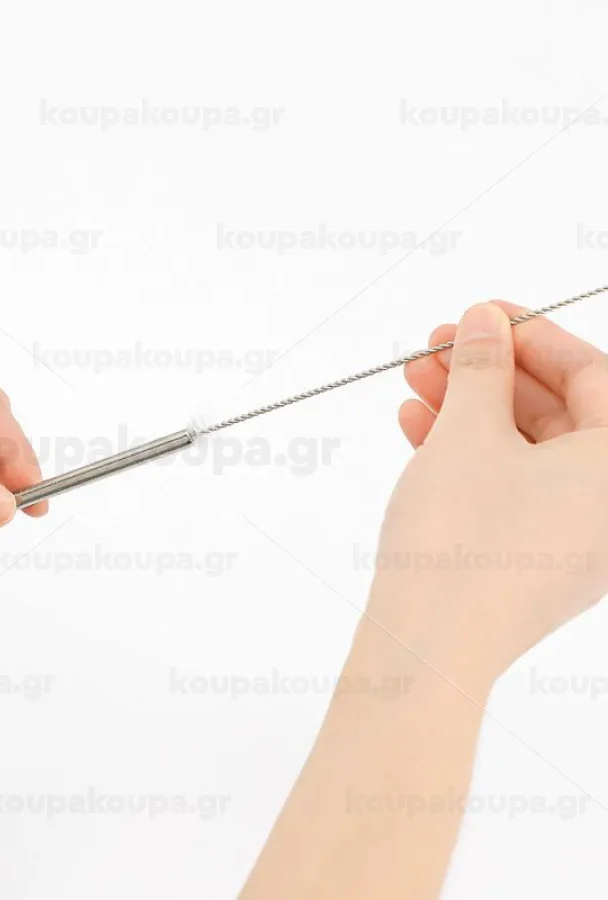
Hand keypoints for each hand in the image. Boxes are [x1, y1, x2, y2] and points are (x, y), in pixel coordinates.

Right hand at [370, 301, 607, 684]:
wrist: (429, 645)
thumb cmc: (461, 541)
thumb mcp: (467, 433)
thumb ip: (479, 368)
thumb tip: (483, 323)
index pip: (592, 374)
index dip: (531, 335)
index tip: (482, 314)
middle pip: (557, 412)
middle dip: (490, 374)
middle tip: (438, 348)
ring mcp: (575, 536)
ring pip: (526, 449)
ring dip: (470, 411)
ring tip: (415, 385)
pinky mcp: (536, 558)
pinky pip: (511, 486)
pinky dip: (469, 454)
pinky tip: (419, 430)